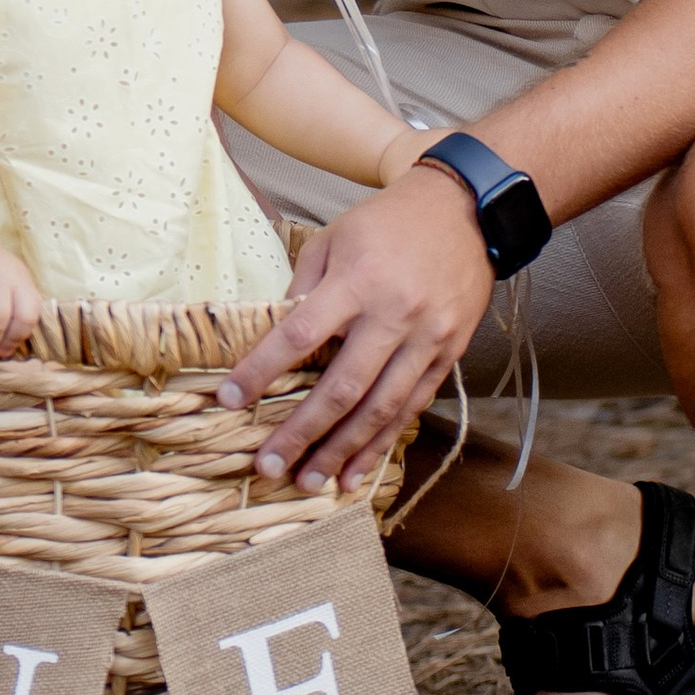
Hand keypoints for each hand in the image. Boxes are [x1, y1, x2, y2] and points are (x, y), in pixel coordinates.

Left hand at [217, 167, 489, 491]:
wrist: (464, 211)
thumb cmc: (388, 222)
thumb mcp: (334, 238)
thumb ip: (304, 287)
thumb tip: (276, 336)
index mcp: (357, 282)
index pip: (299, 335)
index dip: (261, 370)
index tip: (229, 399)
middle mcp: (393, 316)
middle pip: (342, 388)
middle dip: (302, 432)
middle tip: (269, 466)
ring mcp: (425, 340)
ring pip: (380, 410)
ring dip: (343, 452)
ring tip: (311, 483)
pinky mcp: (448, 355)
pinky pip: (412, 408)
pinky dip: (383, 443)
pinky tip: (359, 470)